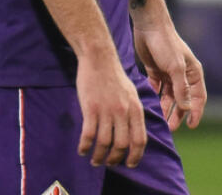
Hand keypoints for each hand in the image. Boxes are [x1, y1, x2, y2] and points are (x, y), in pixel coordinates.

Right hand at [76, 51, 147, 168]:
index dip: (135, 156)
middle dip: (115, 159)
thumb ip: (134, 112)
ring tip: (95, 160)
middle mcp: (123, 112)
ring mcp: (106, 111)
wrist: (98, 58)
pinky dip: (85, 146)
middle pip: (121, 145)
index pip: (139, 140)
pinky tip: (82, 150)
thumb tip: (135, 131)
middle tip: (109, 163)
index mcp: (136, 109)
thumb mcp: (132, 93)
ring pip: (104, 143)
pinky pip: (88, 134)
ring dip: (99, 156)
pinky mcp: (90, 108)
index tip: (129, 164)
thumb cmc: (114, 75)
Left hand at [133, 21, 206, 130]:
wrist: (148, 25)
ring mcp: (168, 73)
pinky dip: (155, 97)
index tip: (190, 126)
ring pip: (168, 96)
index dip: (195, 112)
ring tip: (160, 121)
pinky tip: (150, 106)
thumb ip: (181, 88)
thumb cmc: (166, 44)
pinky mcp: (155, 70)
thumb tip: (186, 108)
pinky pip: (156, 89)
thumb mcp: (176, 67)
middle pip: (182, 99)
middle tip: (171, 128)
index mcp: (193, 73)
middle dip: (178, 114)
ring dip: (165, 108)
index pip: (198, 98)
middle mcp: (182, 75)